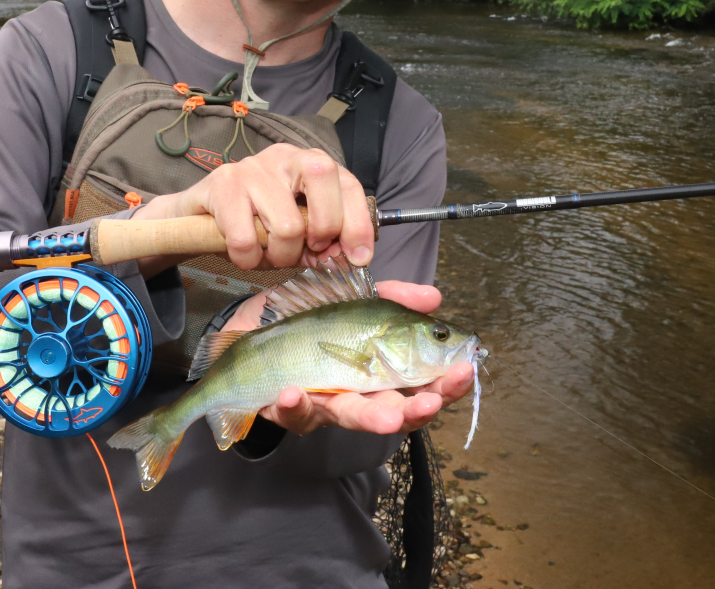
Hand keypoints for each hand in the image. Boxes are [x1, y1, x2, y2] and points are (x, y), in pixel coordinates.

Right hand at [130, 144, 374, 272]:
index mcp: (310, 163)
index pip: (348, 184)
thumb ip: (325, 240)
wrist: (198, 216)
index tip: (358, 257)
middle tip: (302, 251)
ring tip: (267, 254)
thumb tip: (350, 257)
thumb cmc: (255, 222)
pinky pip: (246, 239)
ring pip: (287, 226)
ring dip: (279, 256)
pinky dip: (247, 259)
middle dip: (320, 233)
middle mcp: (285, 156)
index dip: (358, 223)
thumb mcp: (297, 229)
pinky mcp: (223, 184)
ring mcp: (253, 167)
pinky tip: (243, 254)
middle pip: (323, 183)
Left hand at [232, 279, 474, 435]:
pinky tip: (293, 392)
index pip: (421, 384)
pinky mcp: (285, 409)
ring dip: (370, 419)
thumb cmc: (304, 316)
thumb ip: (392, 296)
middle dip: (416, 409)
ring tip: (388, 418)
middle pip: (394, 411)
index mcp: (377, 371)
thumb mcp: (351, 296)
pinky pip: (292, 413)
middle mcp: (355, 393)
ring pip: (349, 418)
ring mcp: (322, 404)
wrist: (248, 328)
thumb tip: (435, 296)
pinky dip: (294, 404)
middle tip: (432, 402)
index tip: (466, 369)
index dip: (446, 382)